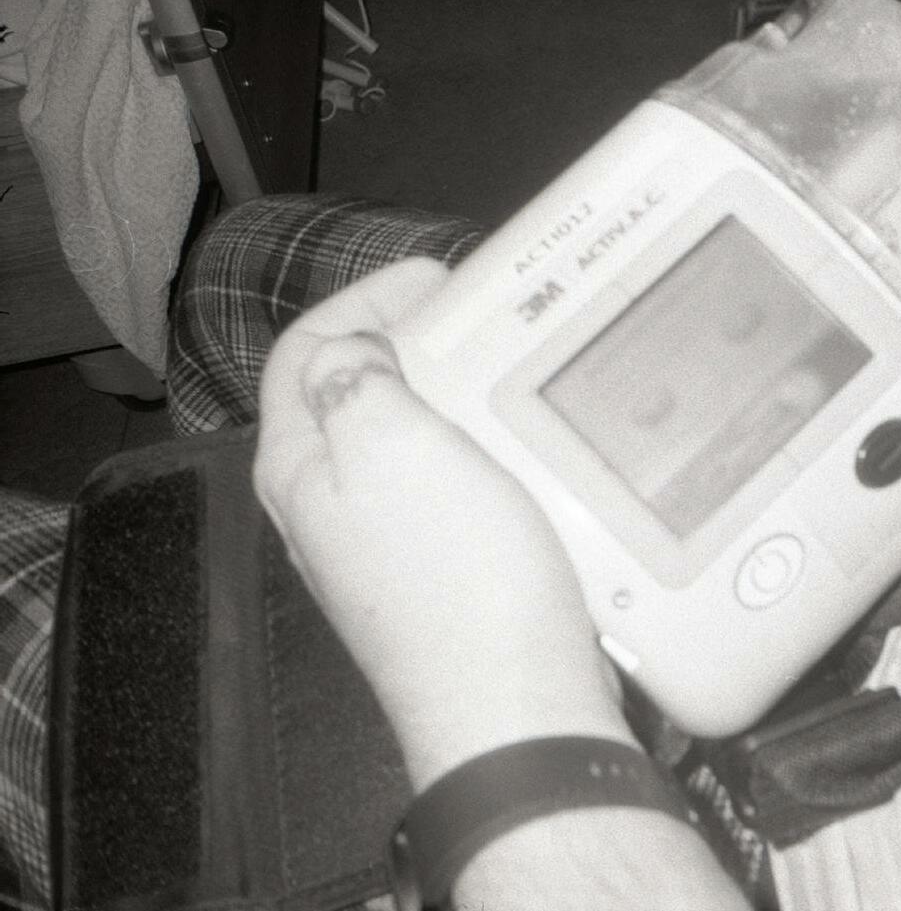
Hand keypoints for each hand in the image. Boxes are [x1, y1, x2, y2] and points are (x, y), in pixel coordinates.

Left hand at [252, 257, 632, 789]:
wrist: (514, 701)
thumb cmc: (453, 571)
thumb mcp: (393, 447)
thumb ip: (355, 381)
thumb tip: (349, 355)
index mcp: (300, 469)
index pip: (303, 353)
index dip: (361, 301)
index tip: (435, 281)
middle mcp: (326, 509)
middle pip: (348, 396)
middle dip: (405, 344)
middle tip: (475, 321)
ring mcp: (379, 547)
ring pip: (400, 442)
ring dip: (444, 396)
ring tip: (502, 374)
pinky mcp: (435, 575)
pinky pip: (443, 488)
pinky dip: (474, 450)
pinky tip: (518, 451)